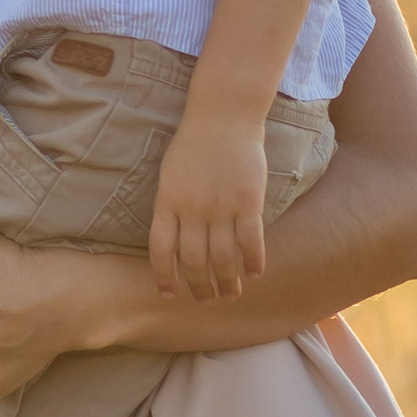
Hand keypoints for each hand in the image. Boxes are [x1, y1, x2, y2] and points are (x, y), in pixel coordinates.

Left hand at [149, 110, 267, 301]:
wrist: (222, 116)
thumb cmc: (193, 144)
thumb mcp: (170, 174)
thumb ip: (171, 207)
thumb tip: (174, 243)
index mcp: (167, 201)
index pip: (161, 250)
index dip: (165, 277)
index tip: (169, 296)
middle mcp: (192, 209)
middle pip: (193, 261)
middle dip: (199, 287)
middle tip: (207, 300)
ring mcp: (220, 206)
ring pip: (222, 257)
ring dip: (227, 281)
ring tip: (231, 294)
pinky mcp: (248, 201)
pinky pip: (251, 241)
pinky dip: (253, 261)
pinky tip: (255, 273)